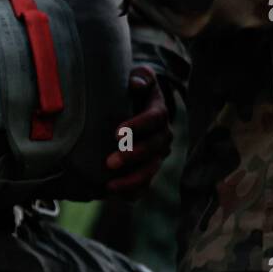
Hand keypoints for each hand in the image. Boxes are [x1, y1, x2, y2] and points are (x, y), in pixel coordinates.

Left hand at [105, 66, 172, 198]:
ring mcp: (157, 155)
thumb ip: (140, 77)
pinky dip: (132, 192)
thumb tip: (136, 84)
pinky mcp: (148, 169)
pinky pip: (145, 185)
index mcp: (159, 112)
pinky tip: (114, 194)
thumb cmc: (132, 89)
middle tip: (110, 162)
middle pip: (154, 148)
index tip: (116, 133)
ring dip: (132, 179)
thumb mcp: (138, 77)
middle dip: (133, 156)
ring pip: (151, 170)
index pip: (155, 119)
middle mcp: (162, 136)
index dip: (138, 126)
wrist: (134, 107)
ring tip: (111, 184)